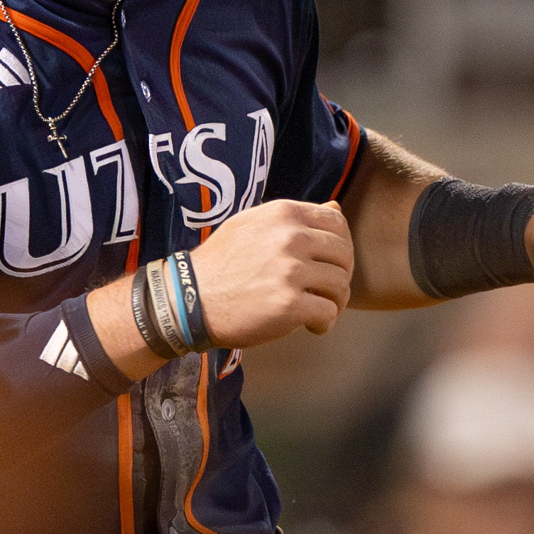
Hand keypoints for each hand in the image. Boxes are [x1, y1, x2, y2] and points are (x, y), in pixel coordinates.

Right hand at [194, 199, 354, 346]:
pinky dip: (324, 323)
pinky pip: (329, 313)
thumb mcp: (253, 225)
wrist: (189, 299)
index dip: (339, 245)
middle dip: (340, 275)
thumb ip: (296, 219)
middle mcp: (291, 238)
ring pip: (341, 285)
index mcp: (283, 214)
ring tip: (316, 309)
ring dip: (333, 301)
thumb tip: (336, 207)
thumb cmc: (221, 264)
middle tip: (324, 290)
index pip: (337, 222)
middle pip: (344, 254)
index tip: (327, 263)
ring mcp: (291, 271)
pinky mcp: (289, 305)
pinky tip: (310, 325)